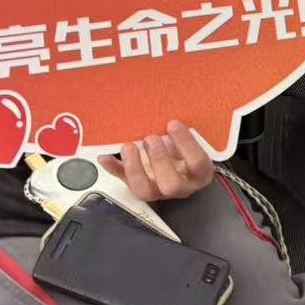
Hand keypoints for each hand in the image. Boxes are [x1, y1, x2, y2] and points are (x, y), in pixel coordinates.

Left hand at [99, 121, 214, 202]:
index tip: (172, 124)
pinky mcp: (138, 188)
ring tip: (129, 147)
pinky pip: (123, 182)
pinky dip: (113, 169)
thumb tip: (169, 114)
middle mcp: (179, 186)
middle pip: (171, 184)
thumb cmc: (185, 151)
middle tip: (150, 139)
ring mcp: (158, 191)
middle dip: (159, 160)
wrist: (176, 164)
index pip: (197, 162)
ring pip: (145, 191)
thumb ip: (182, 134)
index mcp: (198, 173)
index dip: (185, 144)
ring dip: (134, 168)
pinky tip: (105, 157)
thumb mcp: (191, 142)